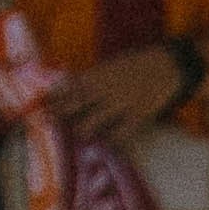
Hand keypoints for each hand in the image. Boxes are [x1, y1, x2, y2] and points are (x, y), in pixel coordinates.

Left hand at [50, 43, 189, 147]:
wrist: (168, 66)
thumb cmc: (138, 64)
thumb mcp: (112, 65)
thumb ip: (94, 78)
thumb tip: (73, 87)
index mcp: (97, 75)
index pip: (68, 87)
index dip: (53, 97)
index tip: (40, 104)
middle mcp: (104, 90)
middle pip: (74, 106)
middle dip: (59, 115)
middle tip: (46, 123)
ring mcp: (120, 105)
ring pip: (91, 123)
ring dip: (81, 130)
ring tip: (76, 134)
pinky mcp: (137, 117)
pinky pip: (118, 134)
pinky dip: (109, 141)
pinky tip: (104, 145)